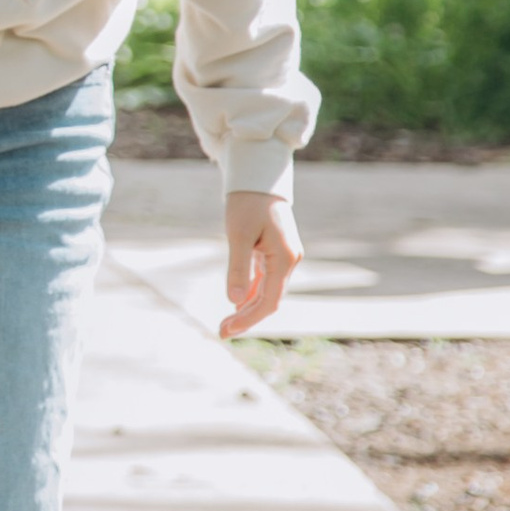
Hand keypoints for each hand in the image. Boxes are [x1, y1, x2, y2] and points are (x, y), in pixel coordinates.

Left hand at [220, 189, 300, 337]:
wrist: (258, 178)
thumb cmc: (247, 203)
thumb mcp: (238, 235)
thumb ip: (238, 268)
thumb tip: (233, 300)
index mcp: (285, 258)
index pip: (270, 301)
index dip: (249, 319)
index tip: (227, 331)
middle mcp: (289, 261)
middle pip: (270, 300)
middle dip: (246, 318)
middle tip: (221, 332)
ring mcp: (283, 257)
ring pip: (267, 292)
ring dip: (247, 308)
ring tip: (225, 323)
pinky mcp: (274, 253)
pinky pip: (264, 280)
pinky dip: (250, 293)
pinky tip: (236, 304)